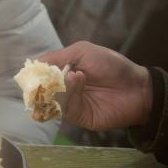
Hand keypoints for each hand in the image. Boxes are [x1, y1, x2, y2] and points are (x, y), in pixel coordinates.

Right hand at [38, 41, 152, 130]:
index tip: (31, 71)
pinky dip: (68, 94)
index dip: (35, 73)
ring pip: (52, 99)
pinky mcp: (78, 117)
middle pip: (43, 90)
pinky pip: (65, 109)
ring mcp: (71, 104)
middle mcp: (64, 89)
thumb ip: (58, 57)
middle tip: (47, 76)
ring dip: (60, 86)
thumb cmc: (111, 65)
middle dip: (43, 82)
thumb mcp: (82, 51)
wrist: (136, 87)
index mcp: (64, 72)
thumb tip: (35, 63)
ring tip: (74, 75)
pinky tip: (78, 81)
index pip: (42, 74)